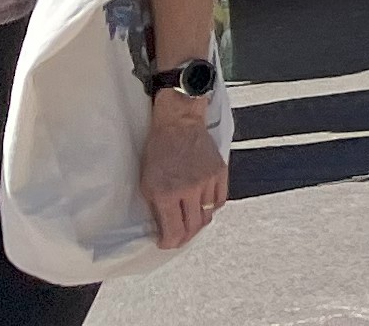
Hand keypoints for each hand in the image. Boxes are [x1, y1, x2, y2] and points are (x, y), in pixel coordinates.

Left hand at [143, 93, 225, 248]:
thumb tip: (163, 228)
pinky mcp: (220, 171)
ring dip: (198, 222)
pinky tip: (203, 206)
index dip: (169, 243)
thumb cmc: (157, 151)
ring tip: (190, 221)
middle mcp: (190, 190)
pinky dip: (211, 207)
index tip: (165, 243)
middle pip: (193, 227)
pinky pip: (219, 200)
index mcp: (167, 194)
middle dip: (184, 237)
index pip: (174, 232)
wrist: (178, 123)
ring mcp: (208, 180)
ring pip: (208, 215)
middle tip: (178, 238)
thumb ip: (157, 207)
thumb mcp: (147, 183)